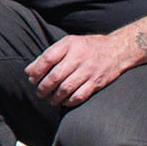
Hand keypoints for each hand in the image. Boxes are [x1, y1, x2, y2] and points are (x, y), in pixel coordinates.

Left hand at [25, 31, 139, 107]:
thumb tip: (29, 71)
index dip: (36, 71)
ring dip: (55, 97)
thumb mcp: (68, 43)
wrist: (117, 49)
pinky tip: (64, 102)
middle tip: (39, 93)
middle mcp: (79, 57)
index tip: (31, 79)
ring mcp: (89, 70)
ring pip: (66, 88)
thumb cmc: (86, 47)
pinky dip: (69, 101)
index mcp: (69, 45)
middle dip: (43, 88)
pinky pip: (80, 95)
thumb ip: (49, 55)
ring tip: (50, 99)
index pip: (47, 59)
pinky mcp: (98, 82)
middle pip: (55, 76)